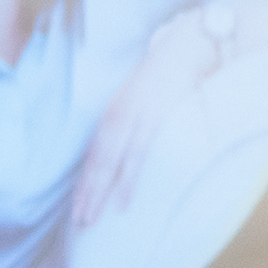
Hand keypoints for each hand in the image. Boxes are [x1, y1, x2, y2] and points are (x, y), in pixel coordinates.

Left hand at [74, 9, 225, 227]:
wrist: (190, 44)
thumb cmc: (172, 71)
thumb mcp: (145, 96)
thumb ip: (136, 118)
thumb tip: (131, 144)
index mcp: (114, 111)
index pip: (95, 152)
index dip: (85, 180)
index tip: (78, 203)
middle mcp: (117, 116)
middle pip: (96, 162)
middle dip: (85, 193)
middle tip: (78, 222)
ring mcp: (133, 119)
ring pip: (109, 165)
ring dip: (99, 195)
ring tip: (91, 220)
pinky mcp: (152, 121)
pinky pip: (135, 159)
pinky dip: (126, 182)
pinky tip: (121, 203)